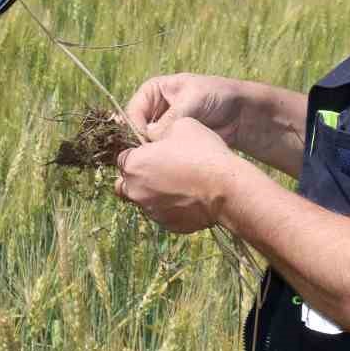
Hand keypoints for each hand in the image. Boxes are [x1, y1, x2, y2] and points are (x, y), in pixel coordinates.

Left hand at [114, 117, 243, 232]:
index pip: (123, 159)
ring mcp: (151, 211)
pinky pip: (164, 213)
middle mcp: (136, 191)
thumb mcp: (180, 125)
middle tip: (162, 169)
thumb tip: (154, 136)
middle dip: (139, 177)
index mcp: (133, 165)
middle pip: (127, 183)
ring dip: (155, 192)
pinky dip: (172, 207)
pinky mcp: (168, 225)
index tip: (154, 152)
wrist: (226, 188)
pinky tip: (190, 197)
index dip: (138, 154)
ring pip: (145, 200)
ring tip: (181, 183)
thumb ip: (160, 131)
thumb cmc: (202, 153)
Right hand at [125, 73, 263, 150]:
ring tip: (161, 163)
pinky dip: (163, 160)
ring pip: (147, 144)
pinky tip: (170, 167)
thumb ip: (170, 118)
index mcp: (152, 92)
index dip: (135, 128)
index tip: (145, 143)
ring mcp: (162, 128)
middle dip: (141, 144)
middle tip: (148, 158)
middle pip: (136, 129)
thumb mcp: (192, 101)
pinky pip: (161, 154)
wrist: (240, 113)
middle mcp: (153, 110)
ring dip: (152, 154)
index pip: (133, 111)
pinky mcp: (172, 144)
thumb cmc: (216, 96)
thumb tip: (149, 137)